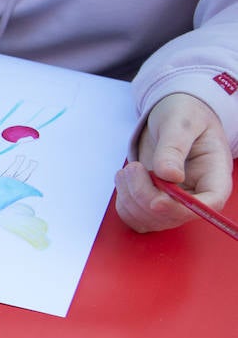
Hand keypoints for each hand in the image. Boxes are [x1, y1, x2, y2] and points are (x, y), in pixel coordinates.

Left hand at [115, 93, 232, 231]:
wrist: (171, 118)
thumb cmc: (184, 116)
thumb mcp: (181, 124)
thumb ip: (174, 147)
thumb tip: (170, 175)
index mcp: (214, 175)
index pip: (209, 204)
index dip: (182, 209)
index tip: (157, 201)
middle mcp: (197, 195)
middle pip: (173, 216)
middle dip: (145, 197)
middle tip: (133, 168)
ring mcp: (175, 203)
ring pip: (150, 220)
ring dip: (130, 198)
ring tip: (128, 170)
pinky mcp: (153, 205)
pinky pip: (135, 217)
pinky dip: (124, 203)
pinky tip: (125, 180)